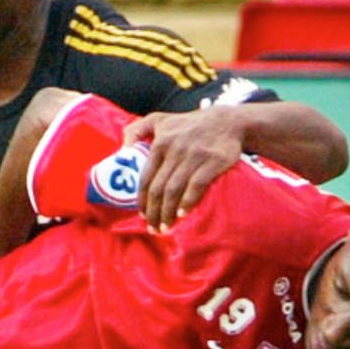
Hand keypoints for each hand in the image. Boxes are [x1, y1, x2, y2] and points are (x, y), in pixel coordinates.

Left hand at [123, 106, 246, 231]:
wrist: (227, 122)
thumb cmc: (189, 124)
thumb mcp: (160, 119)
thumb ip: (136, 130)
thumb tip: (122, 150)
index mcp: (160, 142)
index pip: (146, 177)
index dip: (142, 200)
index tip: (143, 216)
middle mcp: (175, 149)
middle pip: (158, 188)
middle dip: (154, 212)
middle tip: (154, 229)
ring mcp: (194, 155)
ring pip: (174, 190)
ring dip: (167, 213)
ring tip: (166, 227)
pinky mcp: (212, 161)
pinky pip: (196, 185)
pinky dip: (187, 202)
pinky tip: (182, 214)